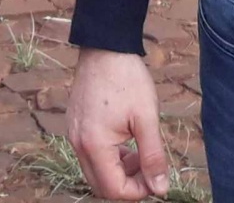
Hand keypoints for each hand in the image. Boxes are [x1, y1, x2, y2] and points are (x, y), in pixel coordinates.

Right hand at [66, 47, 171, 198]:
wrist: (105, 45)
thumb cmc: (127, 78)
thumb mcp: (146, 118)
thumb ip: (153, 157)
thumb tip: (160, 189)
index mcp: (94, 144)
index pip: (113, 190)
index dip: (138, 191)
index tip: (156, 178)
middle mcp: (77, 143)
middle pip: (101, 186)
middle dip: (128, 183)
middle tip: (149, 167)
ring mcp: (73, 133)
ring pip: (95, 171)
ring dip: (119, 171)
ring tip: (140, 151)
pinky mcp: (75, 124)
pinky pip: (90, 154)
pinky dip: (109, 157)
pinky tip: (125, 140)